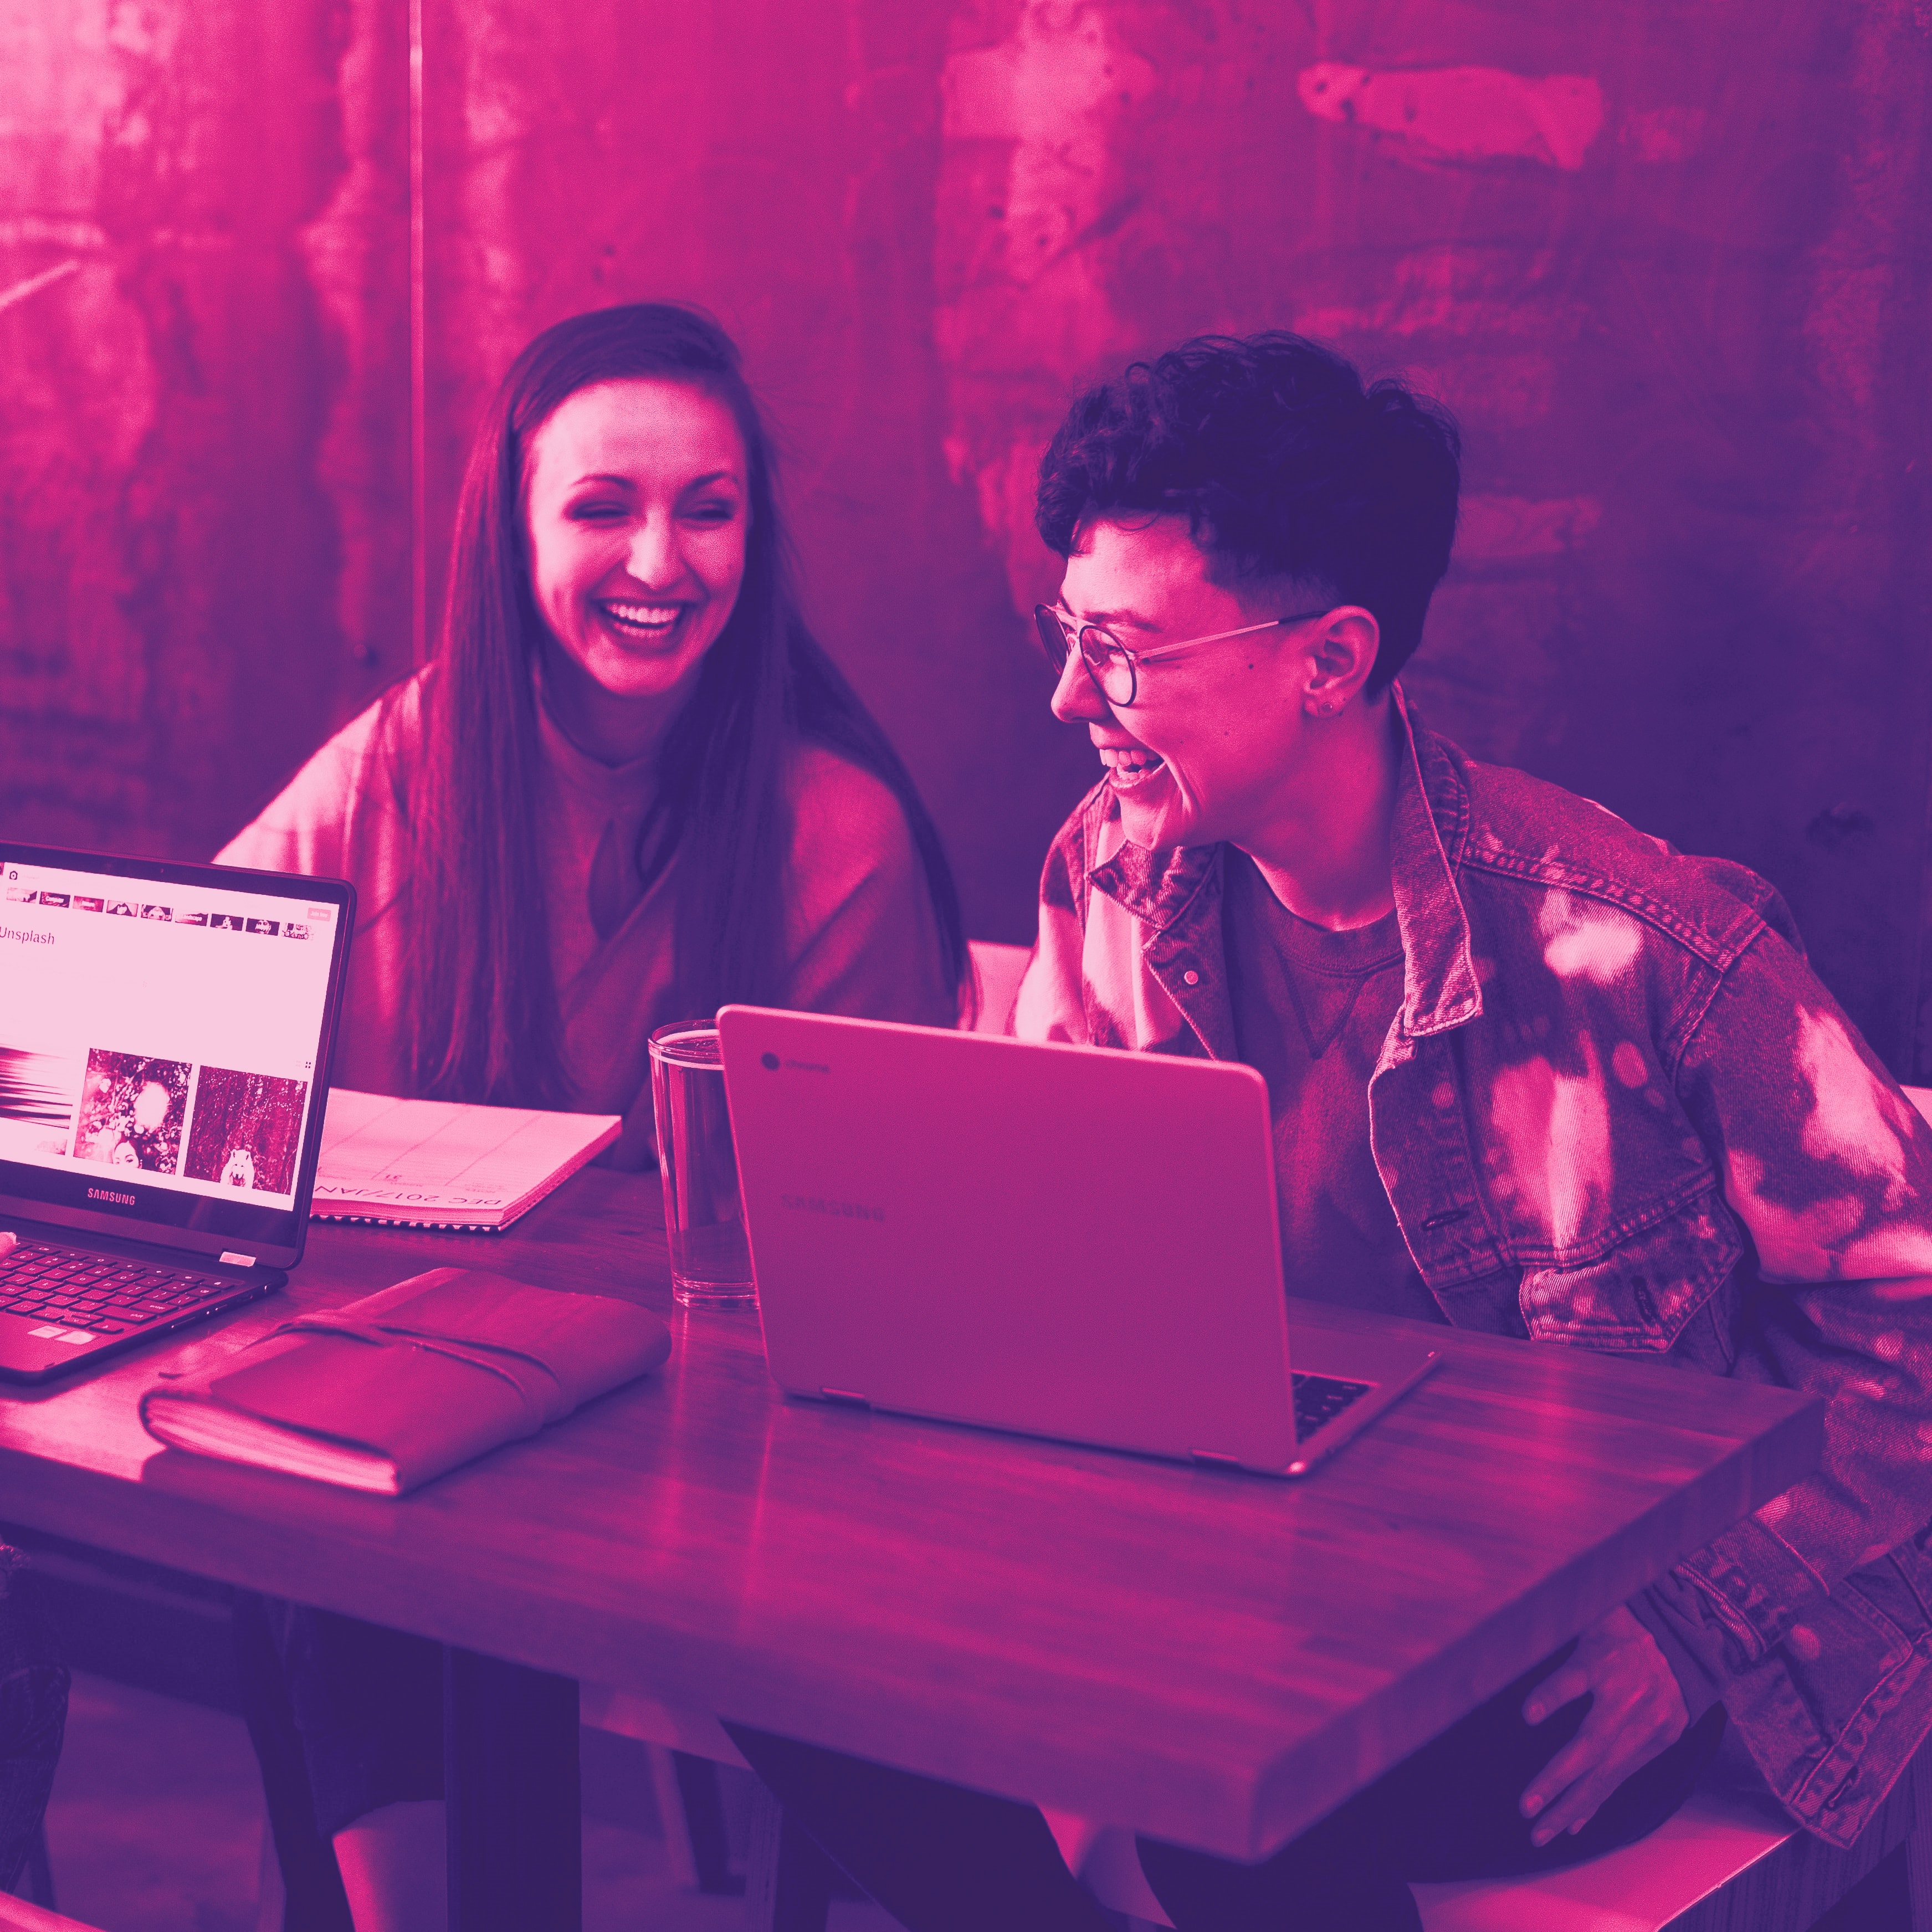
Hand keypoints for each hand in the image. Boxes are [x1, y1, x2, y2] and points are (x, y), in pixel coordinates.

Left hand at [1518, 1605, 1688, 1846]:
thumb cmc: (1619, 1631)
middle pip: (1591, 1746)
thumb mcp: (1587, 1625)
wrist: (1683, 1642)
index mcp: (1606, 1662)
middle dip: (1558, 1781)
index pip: (1574, 1680)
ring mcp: (1648, 1725)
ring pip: (1606, 1773)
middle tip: (1527, 1811)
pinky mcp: (1661, 1742)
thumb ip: (1557, 1657)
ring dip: (1572, 1805)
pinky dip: (1597, 1801)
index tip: (1527, 1716)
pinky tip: (1574, 1824)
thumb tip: (1519, 1692)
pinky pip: (1623, 1777)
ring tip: (1543, 1832)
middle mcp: (1629, 1698)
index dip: (1551, 1697)